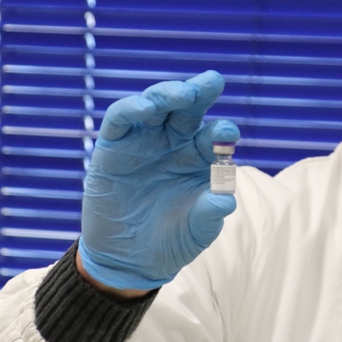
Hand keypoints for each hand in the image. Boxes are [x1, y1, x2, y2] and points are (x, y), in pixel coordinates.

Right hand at [78, 70, 239, 289]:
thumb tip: (227, 200)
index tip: (228, 132)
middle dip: (200, 91)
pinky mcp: (113, 146)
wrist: (129, 261)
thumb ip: (210, 213)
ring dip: (168, 93)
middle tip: (213, 81)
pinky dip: (131, 108)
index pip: (214, 134)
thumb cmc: (172, 240)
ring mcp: (143, 141)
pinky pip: (120, 119)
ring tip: (183, 93)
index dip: (223, 130)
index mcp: (200, 157)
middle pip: (188, 108)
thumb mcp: (197, 231)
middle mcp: (174, 142)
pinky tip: (146, 107)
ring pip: (156, 104)